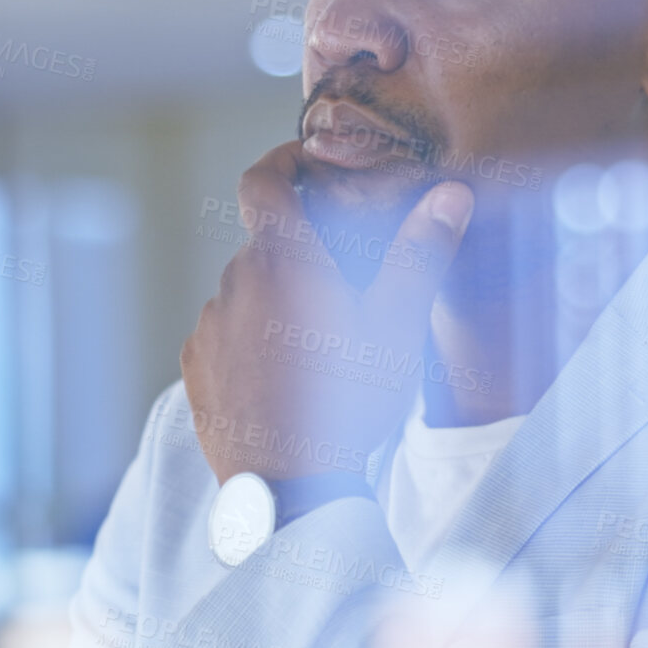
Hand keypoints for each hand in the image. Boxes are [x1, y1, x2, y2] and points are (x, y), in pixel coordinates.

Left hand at [182, 141, 474, 484]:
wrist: (290, 487)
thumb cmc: (348, 402)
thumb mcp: (397, 325)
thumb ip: (420, 252)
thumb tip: (451, 194)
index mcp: (283, 260)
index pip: (262, 179)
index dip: (282, 161)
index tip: (307, 165)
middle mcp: (236, 282)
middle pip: (266, 244)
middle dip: (302, 252)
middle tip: (347, 284)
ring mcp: (210, 325)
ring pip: (247, 290)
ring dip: (278, 300)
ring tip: (321, 345)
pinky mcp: (196, 365)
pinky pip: (226, 332)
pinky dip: (252, 338)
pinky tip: (287, 375)